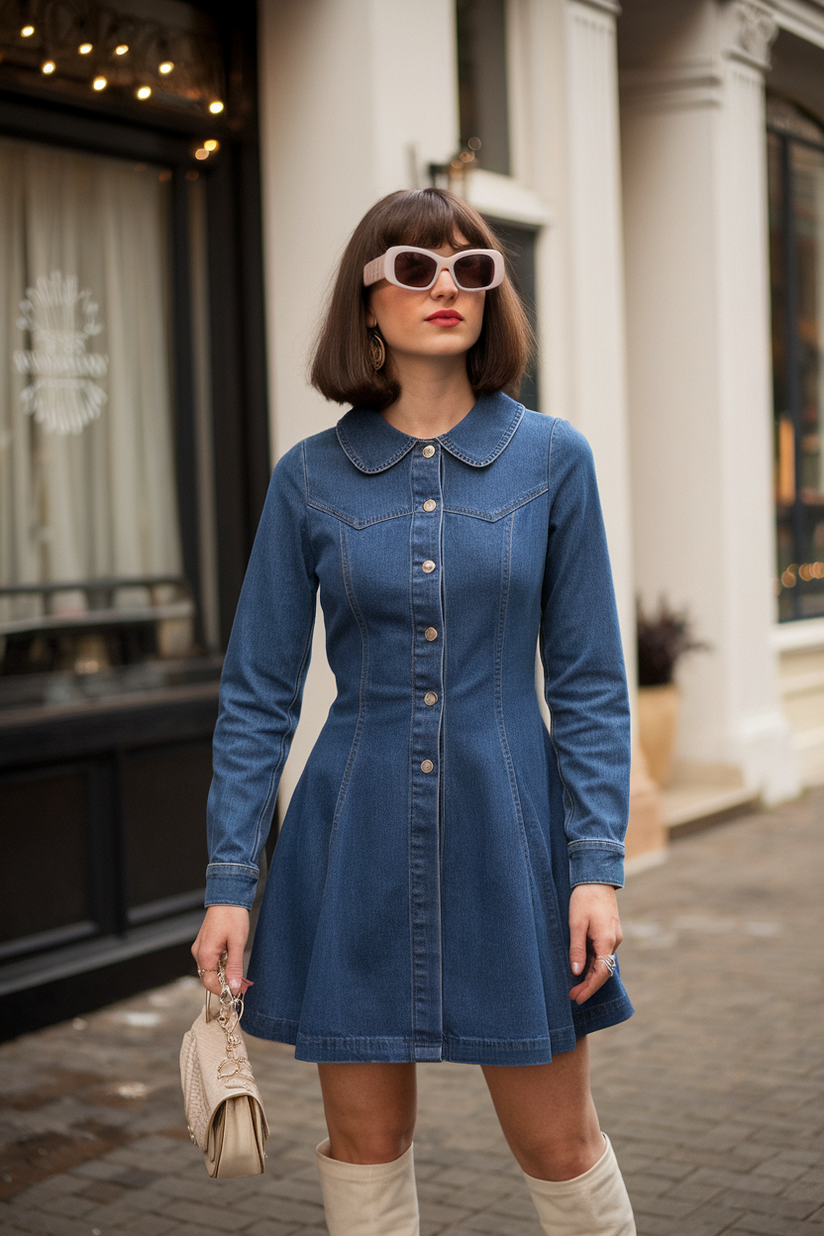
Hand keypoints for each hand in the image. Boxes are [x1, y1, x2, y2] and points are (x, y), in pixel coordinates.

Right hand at [191, 905, 249, 995]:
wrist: (227, 896)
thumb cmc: (232, 917)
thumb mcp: (237, 943)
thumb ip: (235, 967)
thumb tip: (234, 987)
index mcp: (205, 953)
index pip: (209, 983)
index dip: (223, 990)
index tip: (237, 992)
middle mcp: (198, 952)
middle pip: (208, 978)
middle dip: (223, 983)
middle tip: (241, 984)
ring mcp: (200, 947)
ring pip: (209, 970)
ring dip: (222, 974)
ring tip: (238, 972)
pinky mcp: (204, 944)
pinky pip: (209, 961)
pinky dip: (219, 965)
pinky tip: (231, 961)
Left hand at [568, 884, 622, 1004]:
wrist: (597, 879)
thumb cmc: (584, 899)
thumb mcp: (576, 924)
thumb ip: (576, 949)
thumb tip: (576, 972)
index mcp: (607, 941)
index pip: (600, 973)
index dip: (589, 988)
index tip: (577, 998)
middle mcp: (614, 942)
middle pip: (603, 971)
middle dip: (588, 985)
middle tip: (573, 996)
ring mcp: (613, 937)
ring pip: (603, 963)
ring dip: (590, 975)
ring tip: (574, 986)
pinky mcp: (609, 933)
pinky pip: (602, 953)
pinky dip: (592, 963)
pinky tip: (581, 968)